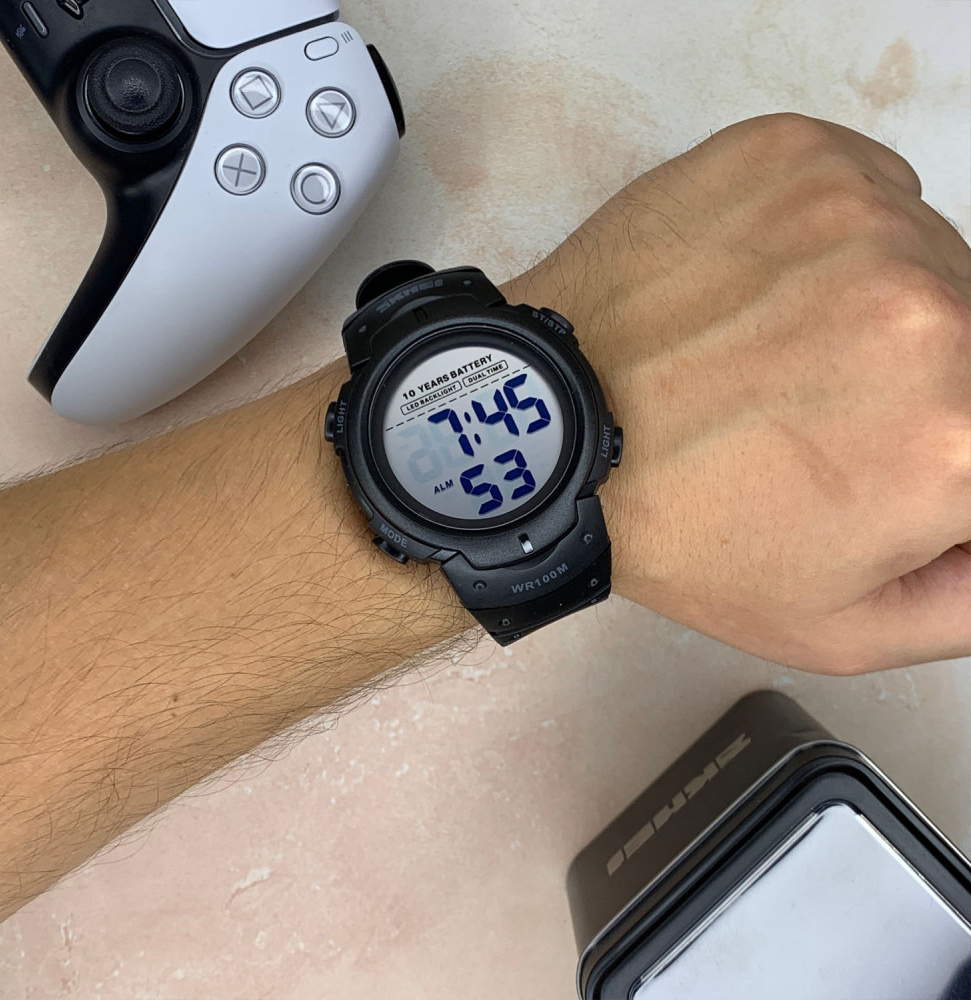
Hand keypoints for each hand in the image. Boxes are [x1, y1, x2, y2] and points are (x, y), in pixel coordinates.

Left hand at [509, 113, 970, 673]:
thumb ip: (970, 598)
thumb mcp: (838, 627)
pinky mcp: (802, 156)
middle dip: (926, 384)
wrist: (553, 429)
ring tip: (783, 352)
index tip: (886, 455)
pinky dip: (841, 243)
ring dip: (886, 308)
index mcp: (957, 435)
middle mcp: (934, 311)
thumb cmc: (677, 530)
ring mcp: (863, 219)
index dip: (939, 452)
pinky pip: (876, 194)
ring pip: (933, 262)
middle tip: (827, 410)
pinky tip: (768, 293)